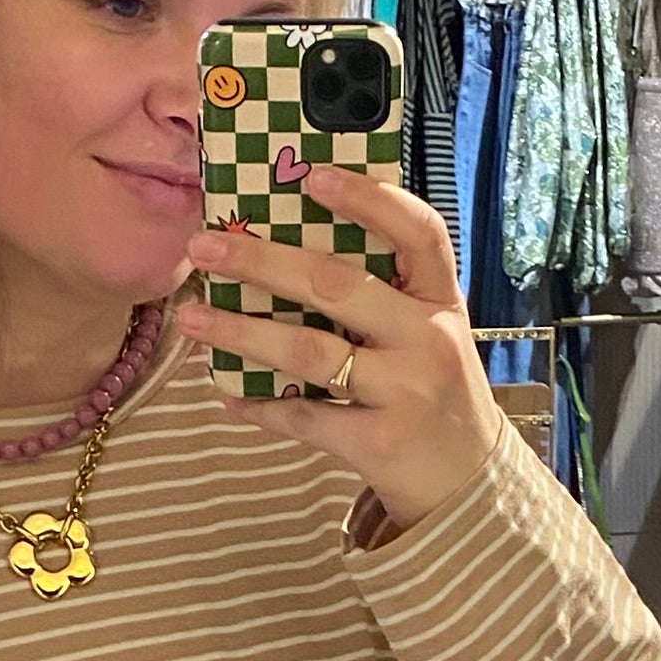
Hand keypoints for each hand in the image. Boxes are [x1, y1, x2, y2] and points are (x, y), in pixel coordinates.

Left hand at [183, 170, 503, 534]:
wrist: (469, 484)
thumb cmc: (434, 394)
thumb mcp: (429, 335)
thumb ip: (383, 297)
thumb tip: (288, 250)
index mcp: (441, 300)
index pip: (418, 233)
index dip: (369, 199)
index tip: (313, 176)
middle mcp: (430, 339)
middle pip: (338, 286)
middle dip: (263, 262)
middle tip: (205, 246)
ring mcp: (407, 393)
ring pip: (310, 352)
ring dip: (242, 334)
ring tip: (192, 318)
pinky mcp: (381, 443)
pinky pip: (306, 417)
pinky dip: (261, 406)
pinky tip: (227, 394)